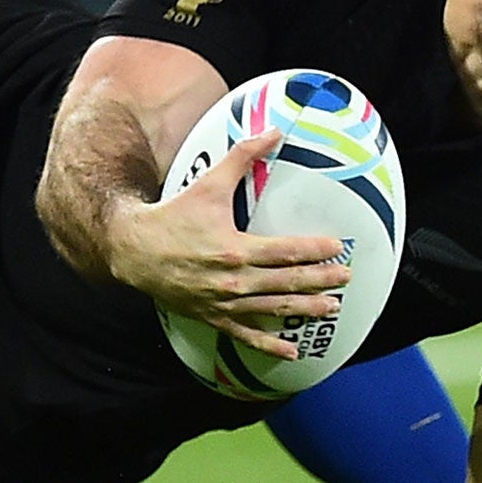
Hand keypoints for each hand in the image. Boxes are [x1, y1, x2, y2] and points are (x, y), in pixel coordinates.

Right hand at [104, 131, 351, 359]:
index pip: (285, 251)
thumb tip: (271, 131)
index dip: (314, 250)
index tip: (338, 247)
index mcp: (235, 249)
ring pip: (273, 309)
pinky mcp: (213, 317)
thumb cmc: (173, 216)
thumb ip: (242, 158)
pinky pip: (246, 335)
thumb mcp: (208, 184)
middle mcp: (233, 280)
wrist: (134, 249)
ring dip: (305, 309)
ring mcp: (224, 303)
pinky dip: (270, 345)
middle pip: (286, 281)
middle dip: (320, 280)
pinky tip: (292, 350)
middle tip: (347, 278)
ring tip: (332, 308)